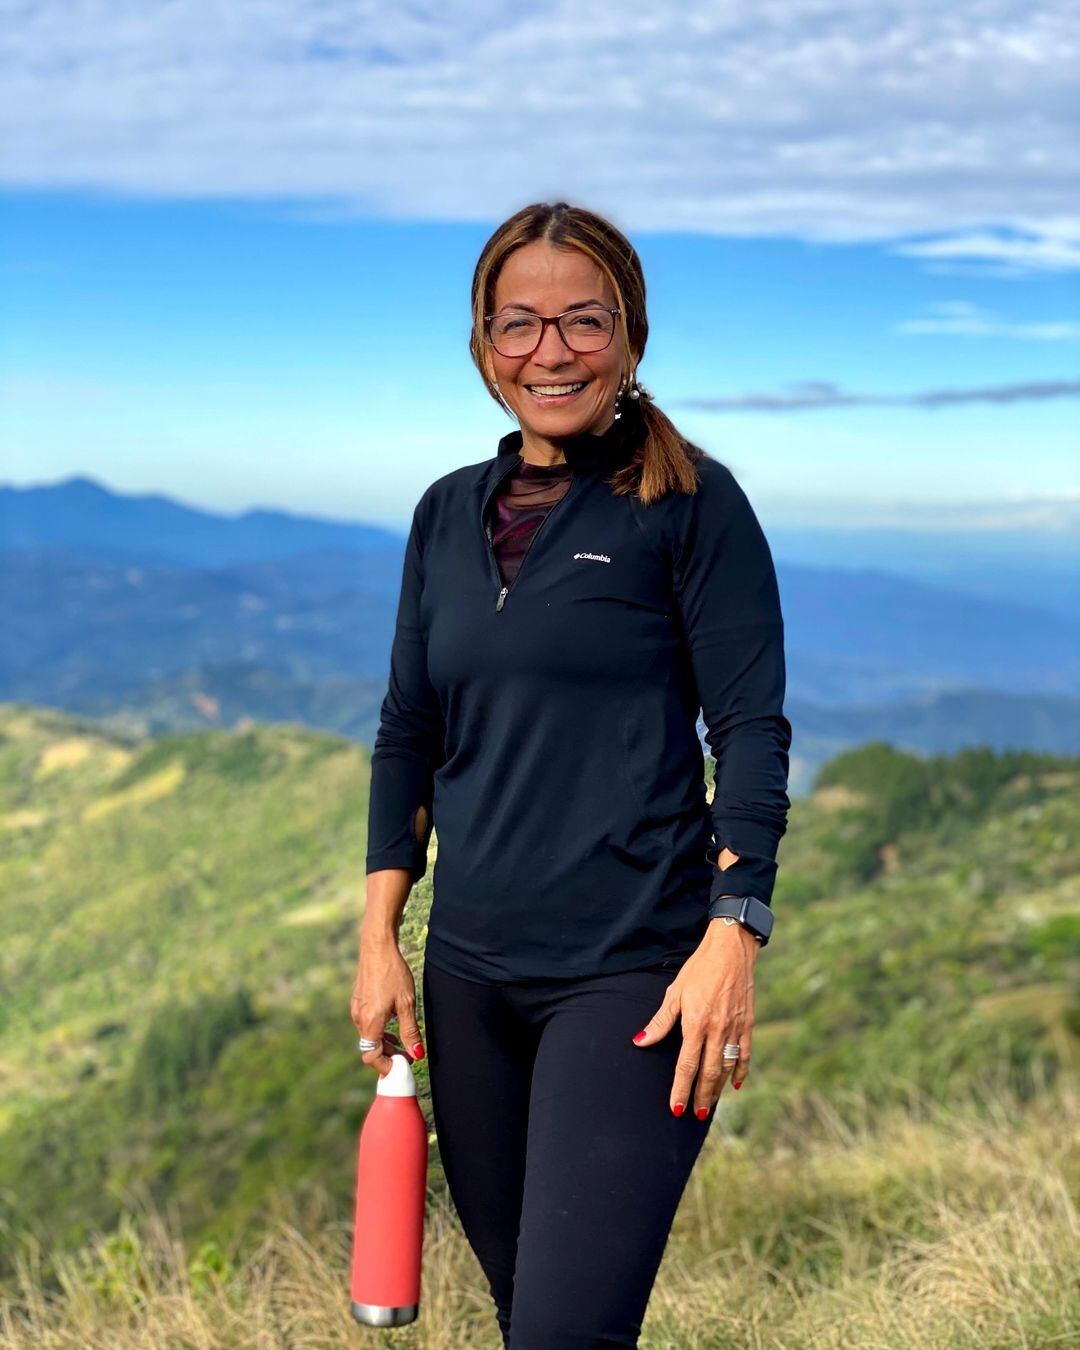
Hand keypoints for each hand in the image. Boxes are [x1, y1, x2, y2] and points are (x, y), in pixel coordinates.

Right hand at [350, 931, 425, 1077]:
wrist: (377, 947)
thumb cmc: (393, 973)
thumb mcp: (407, 1003)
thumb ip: (410, 1031)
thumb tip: (417, 1054)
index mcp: (370, 1022)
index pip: (372, 1057)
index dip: (386, 1066)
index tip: (401, 1066)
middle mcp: (359, 1018)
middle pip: (371, 1048)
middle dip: (389, 1055)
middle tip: (408, 1055)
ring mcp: (357, 1009)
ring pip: (369, 1036)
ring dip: (384, 1042)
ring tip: (403, 1041)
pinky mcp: (358, 1002)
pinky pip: (367, 1024)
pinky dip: (379, 1030)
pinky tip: (392, 1023)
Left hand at [630, 920, 757, 1116]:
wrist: (731, 950)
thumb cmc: (699, 969)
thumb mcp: (675, 992)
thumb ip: (660, 1022)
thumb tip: (640, 1042)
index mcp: (696, 1023)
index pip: (687, 1064)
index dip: (681, 1088)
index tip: (676, 1108)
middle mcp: (717, 1029)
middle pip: (708, 1072)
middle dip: (700, 1096)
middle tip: (694, 1115)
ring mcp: (735, 1028)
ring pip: (727, 1067)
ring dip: (717, 1088)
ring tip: (709, 1105)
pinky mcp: (748, 1023)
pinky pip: (744, 1054)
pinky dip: (740, 1071)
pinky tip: (734, 1084)